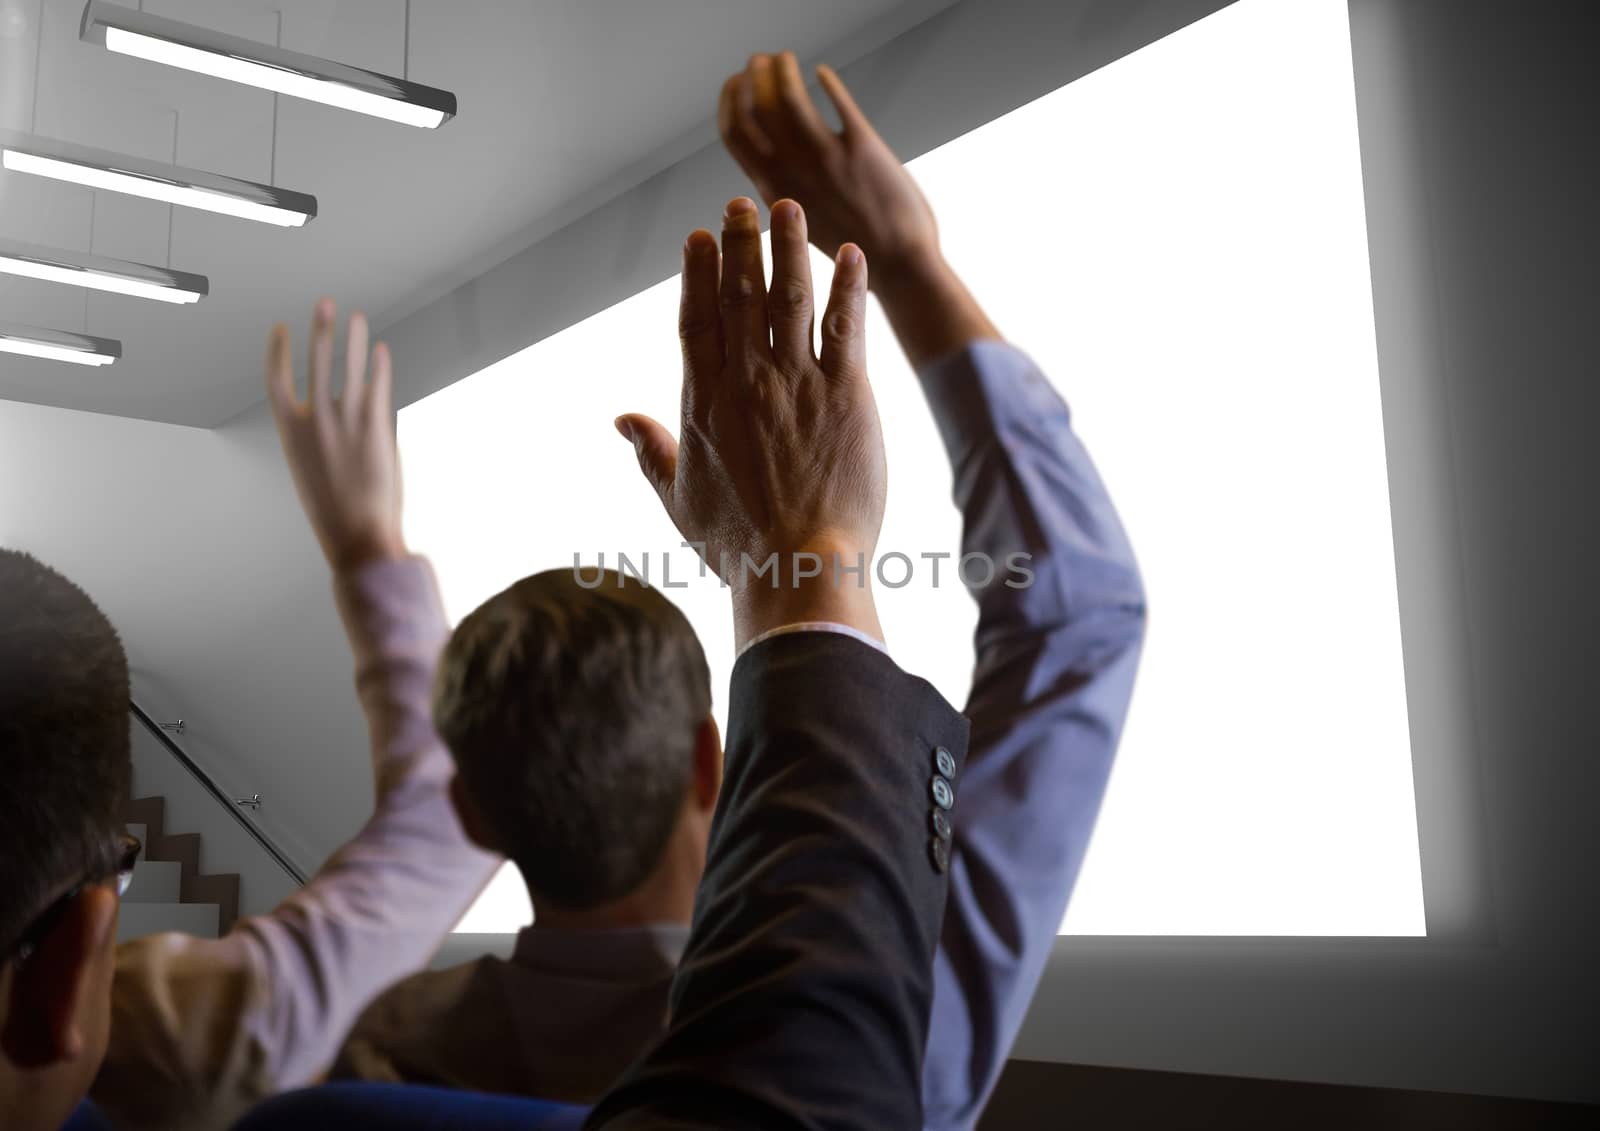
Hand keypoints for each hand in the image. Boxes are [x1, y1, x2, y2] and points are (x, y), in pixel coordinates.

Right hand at [266, 299, 406, 571]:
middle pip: (315, 361)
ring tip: (356, 316)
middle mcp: (316, 422)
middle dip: (320, 328)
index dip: (277, 351)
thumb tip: (336, 414)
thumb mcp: (311, 472)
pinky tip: (381, 351)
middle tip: (324, 303)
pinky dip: (380, 365)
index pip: (275, 380)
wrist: (358, 537)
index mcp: (290, 434)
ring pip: (348, 366)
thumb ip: (319, 438)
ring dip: (352, 337)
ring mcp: (346, 422)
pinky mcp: (377, 427)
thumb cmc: (336, 512)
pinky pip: (378, 386)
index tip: (279, 329)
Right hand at [617, 197, 886, 648]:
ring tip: (788, 209)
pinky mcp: (847, 395)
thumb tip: (621, 420)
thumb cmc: (737, 547)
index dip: (698, 273)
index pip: (697, 320)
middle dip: (741, 243)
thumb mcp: (677, 500)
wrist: (799, 568)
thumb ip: (649, 452)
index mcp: (704, 402)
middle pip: (741, 295)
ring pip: (791, 298)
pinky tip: (849, 254)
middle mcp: (747, 381)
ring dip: (790, 247)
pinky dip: (848, 288)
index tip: (699, 237)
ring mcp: (798, 383)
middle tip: (741, 203)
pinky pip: (846, 327)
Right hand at [719, 52, 939, 289]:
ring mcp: (828, 157)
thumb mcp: (801, 225)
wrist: (902, 266)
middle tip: (759, 61)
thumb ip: (787, 191)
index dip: (730, 101)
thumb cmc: (857, 250)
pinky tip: (823, 73)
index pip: (736, 134)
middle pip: (755, 107)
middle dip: (751, 76)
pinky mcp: (862, 146)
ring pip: (790, 95)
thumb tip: (777, 168)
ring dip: (783, 69)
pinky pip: (837, 100)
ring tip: (787, 58)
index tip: (736, 83)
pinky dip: (826, 81)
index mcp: (776, 190)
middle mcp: (795, 171)